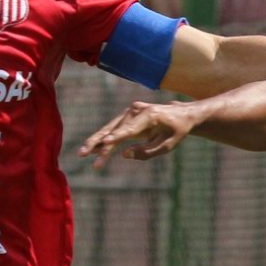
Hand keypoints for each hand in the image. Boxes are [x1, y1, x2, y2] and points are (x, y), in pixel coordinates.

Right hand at [78, 100, 198, 166]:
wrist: (182, 114)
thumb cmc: (177, 131)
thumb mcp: (167, 146)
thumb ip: (146, 152)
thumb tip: (124, 155)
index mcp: (150, 116)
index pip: (130, 129)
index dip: (117, 137)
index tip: (105, 143)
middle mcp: (137, 111)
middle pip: (114, 128)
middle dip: (98, 142)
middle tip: (83, 153)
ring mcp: (131, 112)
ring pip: (110, 128)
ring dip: (96, 141)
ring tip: (83, 153)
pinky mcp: (128, 117)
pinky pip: (114, 128)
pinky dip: (104, 138)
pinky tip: (92, 148)